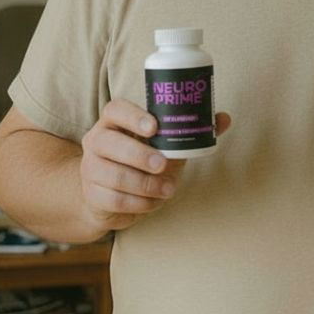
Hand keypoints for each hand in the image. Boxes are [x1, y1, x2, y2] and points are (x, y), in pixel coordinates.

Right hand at [80, 99, 230, 232]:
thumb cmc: (142, 164)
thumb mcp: (165, 146)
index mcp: (113, 122)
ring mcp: (90, 168)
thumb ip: (190, 132)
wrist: (111, 197)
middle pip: (110, 143)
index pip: (115, 109)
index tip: (154, 127)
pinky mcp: (92, 195)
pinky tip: (153, 202)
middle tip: (163, 165)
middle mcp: (96, 141)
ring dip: (145, 185)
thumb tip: (223, 118)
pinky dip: (140, 204)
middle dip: (139, 155)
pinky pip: (116, 200)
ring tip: (168, 189)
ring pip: (114, 176)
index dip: (133, 116)